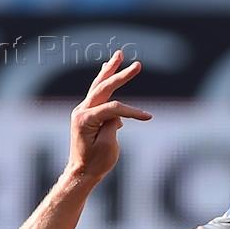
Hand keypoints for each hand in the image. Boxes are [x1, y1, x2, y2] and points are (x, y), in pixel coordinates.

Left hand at [66, 51, 151, 183]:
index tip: (148, 117)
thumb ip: (112, 125)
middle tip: (137, 65)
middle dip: (121, 75)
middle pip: (104, 88)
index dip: (132, 111)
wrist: (82, 173)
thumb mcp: (108, 147)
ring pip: (98, 86)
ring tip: (118, 54)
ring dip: (110, 70)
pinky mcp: (87, 114)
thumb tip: (116, 114)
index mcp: (85, 119)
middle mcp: (81, 111)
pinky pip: (96, 93)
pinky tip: (106, 68)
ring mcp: (83, 111)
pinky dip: (103, 81)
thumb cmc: (95, 163)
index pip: (113, 108)